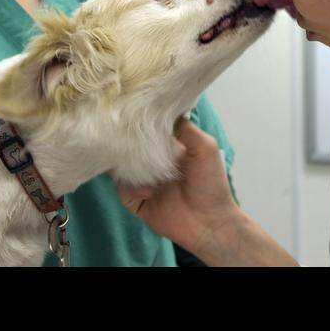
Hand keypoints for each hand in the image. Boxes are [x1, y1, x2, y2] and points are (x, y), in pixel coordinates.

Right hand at [118, 117, 240, 255]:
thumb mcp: (205, 147)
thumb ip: (184, 127)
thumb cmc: (211, 183)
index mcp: (167, 146)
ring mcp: (141, 179)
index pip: (143, 128)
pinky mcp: (133, 199)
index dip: (136, 121)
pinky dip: (132, 187)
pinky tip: (150, 192)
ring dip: (129, 167)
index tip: (129, 113)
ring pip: (118, 165)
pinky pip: (121, 187)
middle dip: (126, 143)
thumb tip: (160, 108)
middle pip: (126, 145)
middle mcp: (150, 160)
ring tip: (147, 172)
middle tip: (127, 141)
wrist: (209, 222)